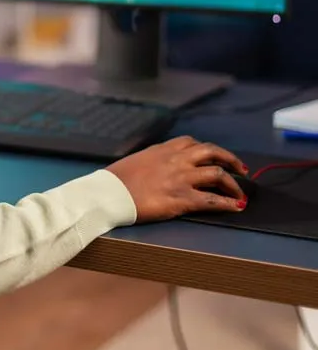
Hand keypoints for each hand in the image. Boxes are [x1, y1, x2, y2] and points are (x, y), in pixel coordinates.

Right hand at [108, 136, 247, 222]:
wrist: (109, 193)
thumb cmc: (116, 180)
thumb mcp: (136, 161)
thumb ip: (152, 161)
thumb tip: (157, 167)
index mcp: (163, 150)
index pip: (192, 143)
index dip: (208, 150)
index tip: (215, 156)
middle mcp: (176, 160)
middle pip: (212, 152)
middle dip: (230, 159)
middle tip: (240, 169)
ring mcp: (181, 178)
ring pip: (217, 174)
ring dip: (233, 184)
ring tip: (240, 193)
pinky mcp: (181, 199)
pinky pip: (213, 200)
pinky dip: (229, 203)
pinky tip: (237, 207)